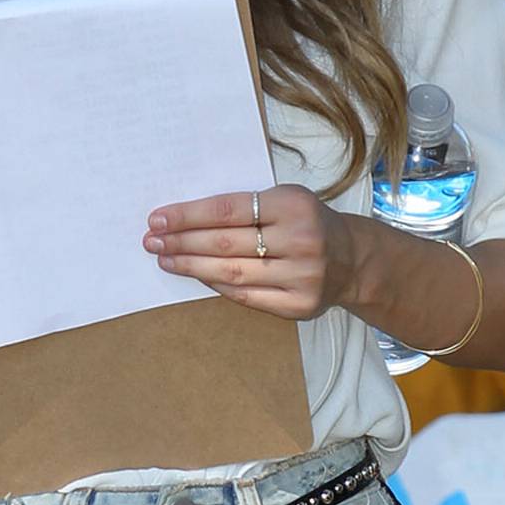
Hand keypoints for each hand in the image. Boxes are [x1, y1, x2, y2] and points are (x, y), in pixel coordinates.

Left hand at [145, 183, 353, 319]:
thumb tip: (185, 218)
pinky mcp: (299, 305)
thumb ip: (245, 206)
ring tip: (165, 259)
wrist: (352, 259)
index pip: (227, 210)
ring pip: (231, 273)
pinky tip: (196, 276)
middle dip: (181, 242)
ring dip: (191, 266)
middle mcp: (300, 240)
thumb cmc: (307, 223)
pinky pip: (245, 296)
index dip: (188, 216)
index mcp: (294, 205)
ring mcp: (302, 276)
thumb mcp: (286, 199)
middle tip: (152, 241)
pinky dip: (216, 285)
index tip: (158, 220)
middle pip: (224, 244)